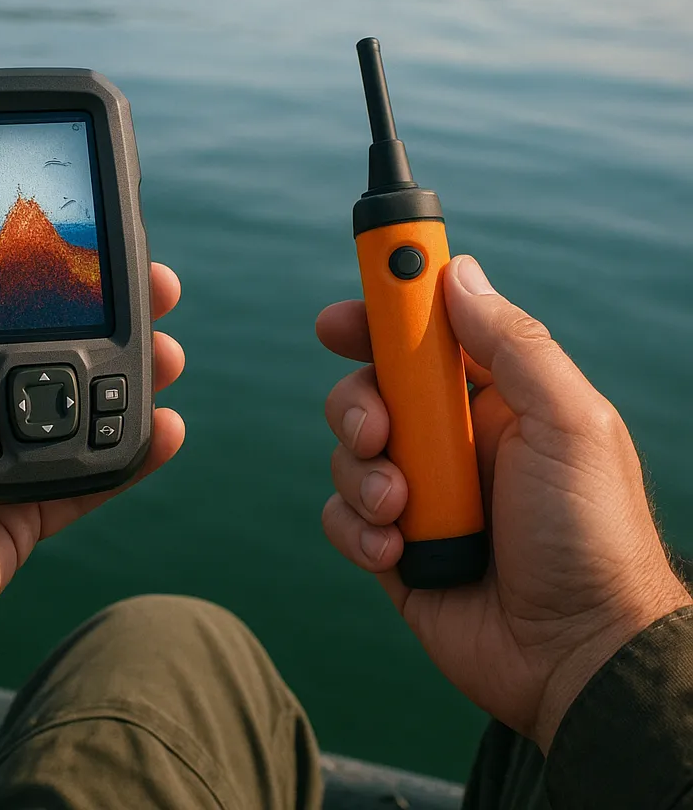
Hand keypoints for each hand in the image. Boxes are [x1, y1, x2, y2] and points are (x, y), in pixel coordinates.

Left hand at [0, 177, 185, 704]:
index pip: (1, 291)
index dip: (52, 264)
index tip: (96, 239)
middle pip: (60, 338)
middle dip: (115, 310)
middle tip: (160, 289)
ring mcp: (3, 448)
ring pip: (86, 398)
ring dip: (136, 372)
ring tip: (170, 354)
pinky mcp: (27, 503)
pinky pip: (93, 472)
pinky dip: (134, 451)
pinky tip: (166, 427)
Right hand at [316, 255, 688, 751]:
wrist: (578, 657)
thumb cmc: (590, 535)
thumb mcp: (568, 422)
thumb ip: (512, 345)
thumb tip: (457, 274)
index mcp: (493, 399)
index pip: (424, 337)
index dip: (380, 317)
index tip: (342, 316)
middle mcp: (449, 440)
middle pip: (369, 388)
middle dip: (358, 404)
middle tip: (378, 430)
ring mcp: (419, 494)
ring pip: (347, 452)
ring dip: (364, 476)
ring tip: (403, 511)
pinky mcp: (391, 547)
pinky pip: (341, 516)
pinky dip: (358, 529)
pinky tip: (398, 552)